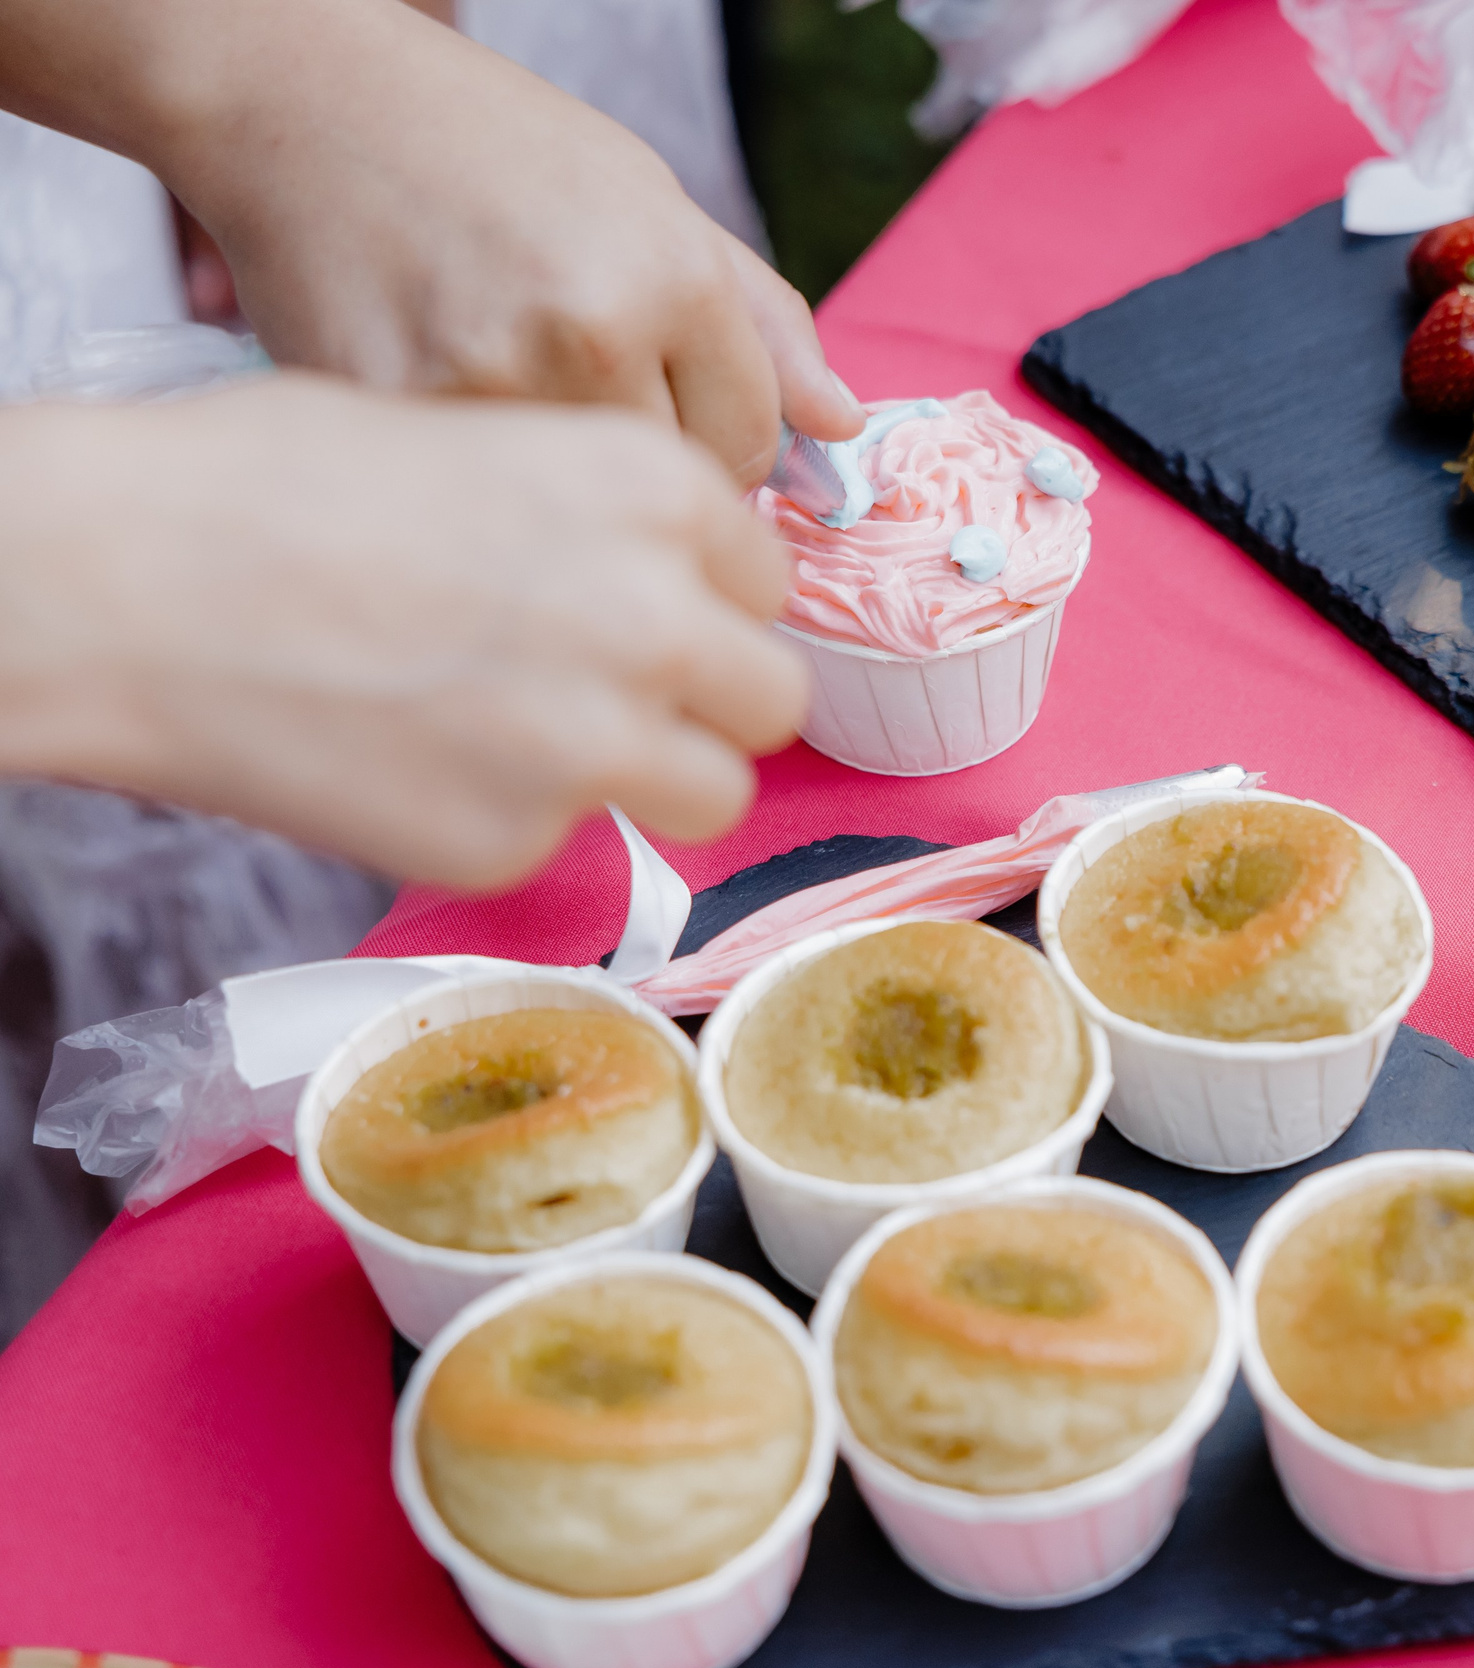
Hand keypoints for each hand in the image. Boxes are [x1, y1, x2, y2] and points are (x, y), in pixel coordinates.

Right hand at [0, 377, 809, 889]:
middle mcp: (656, 618)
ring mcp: (594, 744)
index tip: (658, 609)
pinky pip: (570, 843)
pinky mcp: (515, 844)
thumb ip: (596, 513)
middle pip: (771, 695)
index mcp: (651, 489)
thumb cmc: (263, 480)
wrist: (121, 582)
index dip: (708, 599)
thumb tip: (655, 573)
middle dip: (710, 698)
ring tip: (542, 741)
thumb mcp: (473, 436)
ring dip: (655, 775)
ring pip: (715, 791)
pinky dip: (513, 816)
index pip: (765, 577)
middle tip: (628, 694)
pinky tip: (416, 760)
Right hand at [66, 0, 863, 483]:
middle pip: (671, 490)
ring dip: (559, 484)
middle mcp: (592, 330)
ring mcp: (489, 380)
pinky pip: (480, 503)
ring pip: (579, 513)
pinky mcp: (396, 418)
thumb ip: (762, 318)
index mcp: (673, 275)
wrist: (303, 104)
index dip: (720, 443)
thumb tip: (843, 424)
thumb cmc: (489, 151)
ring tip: (509, 391)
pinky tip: (444, 414)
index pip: (752, 444)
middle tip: (576, 399)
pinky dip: (473, 483)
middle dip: (641, 464)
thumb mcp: (651, 201)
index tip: (671, 417)